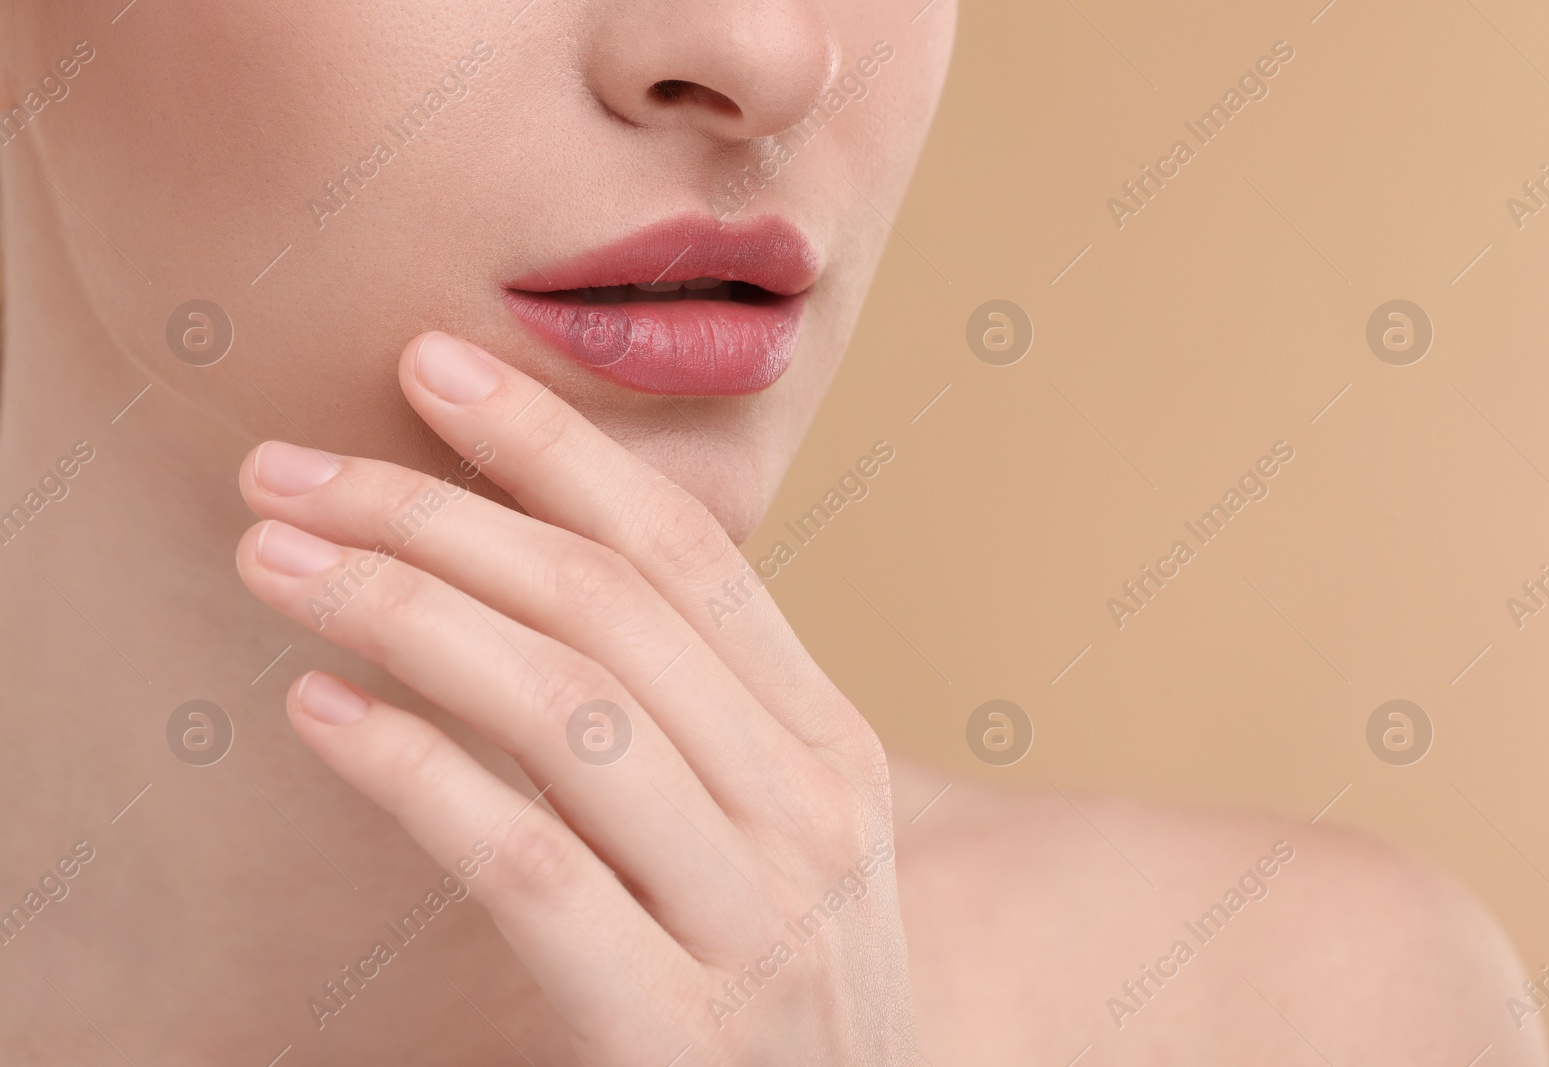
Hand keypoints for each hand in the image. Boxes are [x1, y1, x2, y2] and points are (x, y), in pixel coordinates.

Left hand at [235, 331, 916, 1064]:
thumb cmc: (772, 989)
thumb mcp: (772, 836)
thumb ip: (692, 721)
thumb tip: (535, 582)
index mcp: (830, 745)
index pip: (689, 555)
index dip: (554, 450)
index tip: (429, 369)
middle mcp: (810, 813)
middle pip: (610, 610)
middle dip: (437, 514)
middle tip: (290, 468)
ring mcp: (755, 924)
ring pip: (565, 712)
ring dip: (402, 612)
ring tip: (277, 560)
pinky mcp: (673, 1030)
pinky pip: (529, 862)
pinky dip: (416, 770)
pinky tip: (322, 710)